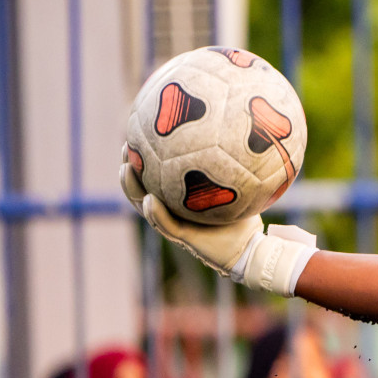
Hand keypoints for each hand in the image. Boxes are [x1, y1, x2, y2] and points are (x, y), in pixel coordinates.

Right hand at [121, 154, 316, 295]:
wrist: (252, 248)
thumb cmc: (245, 215)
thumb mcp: (239, 184)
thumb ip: (232, 162)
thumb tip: (238, 130)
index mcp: (179, 199)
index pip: (153, 177)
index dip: (142, 160)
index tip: (137, 135)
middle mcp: (173, 211)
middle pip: (141, 189)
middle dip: (129, 169)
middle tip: (125, 147)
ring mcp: (176, 224)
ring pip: (145, 207)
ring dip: (133, 189)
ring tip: (126, 169)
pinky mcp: (185, 238)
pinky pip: (165, 224)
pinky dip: (156, 213)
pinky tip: (150, 199)